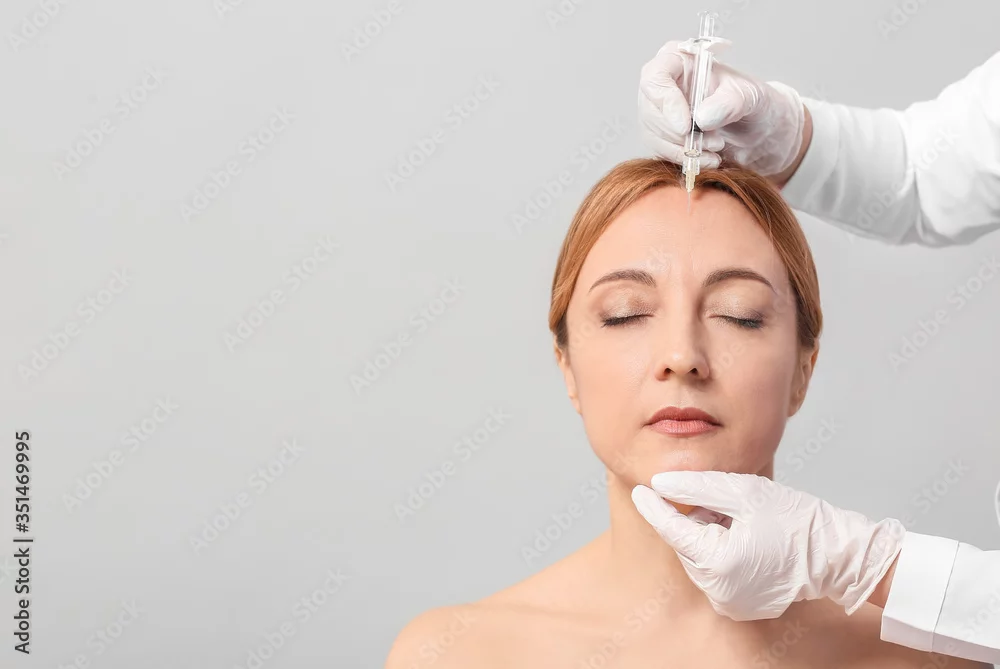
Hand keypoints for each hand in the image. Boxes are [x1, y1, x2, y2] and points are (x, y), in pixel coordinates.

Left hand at [631, 471, 904, 620]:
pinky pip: (715, 571)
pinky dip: (722, 551)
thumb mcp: (743, 492)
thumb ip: (697, 487)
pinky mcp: (738, 605)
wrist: (836, 554)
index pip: (672, 529)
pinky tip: (748, 540)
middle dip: (698, 518)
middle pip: (688, 542)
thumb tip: (660, 483)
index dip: (654, 507)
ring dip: (711, 534)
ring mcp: (728, 602)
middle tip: (728, 503)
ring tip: (744, 522)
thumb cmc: (796, 520)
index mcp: (718, 562)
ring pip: (700, 556)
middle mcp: (718, 590)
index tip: (640, 489)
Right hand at [637, 40, 807, 176]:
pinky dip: (684, 160)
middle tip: (715, 141)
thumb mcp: (749, 96)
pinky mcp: (660, 135)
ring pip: (653, 135)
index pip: (655, 78)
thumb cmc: (751, 101)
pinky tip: (708, 160)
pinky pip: (660, 151)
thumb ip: (728, 103)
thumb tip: (701, 118)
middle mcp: (662, 84)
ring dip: (684, 149)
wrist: (757, 127)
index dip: (667, 103)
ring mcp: (658, 111)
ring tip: (717, 149)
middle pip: (651, 111)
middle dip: (681, 133)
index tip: (686, 126)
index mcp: (679, 59)